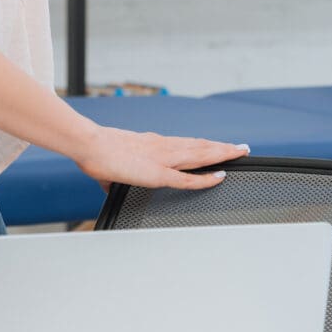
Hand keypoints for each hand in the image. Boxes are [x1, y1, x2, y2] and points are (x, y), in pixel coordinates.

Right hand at [71, 125, 248, 190]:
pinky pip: (187, 179)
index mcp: (153, 144)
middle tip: (242, 147)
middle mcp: (163, 147)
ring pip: (200, 156)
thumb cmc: (95, 154)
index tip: (218, 146)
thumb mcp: (110, 168)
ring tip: (240, 153)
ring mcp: (163, 159)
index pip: (185, 144)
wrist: (89, 145)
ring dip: (222, 154)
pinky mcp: (158, 174)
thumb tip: (109, 187)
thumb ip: (115, 178)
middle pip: (200, 146)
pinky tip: (220, 178)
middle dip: (222, 147)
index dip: (204, 145)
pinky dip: (205, 179)